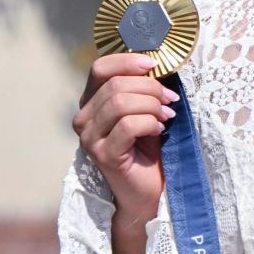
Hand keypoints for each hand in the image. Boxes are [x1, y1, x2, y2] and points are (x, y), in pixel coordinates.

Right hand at [72, 52, 176, 223]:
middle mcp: (83, 119)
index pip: (100, 69)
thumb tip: (156, 64)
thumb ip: (141, 89)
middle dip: (150, 87)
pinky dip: (149, 123)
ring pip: (121, 103)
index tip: (155, 64)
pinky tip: (159, 130)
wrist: (148, 192)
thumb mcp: (144, 112)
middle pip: (115, 85)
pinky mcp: (103, 155)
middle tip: (170, 99)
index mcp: (90, 103)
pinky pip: (128, 126)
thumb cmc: (148, 151)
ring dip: (151, 105)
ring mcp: (89, 138)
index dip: (128, 61)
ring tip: (166, 115)